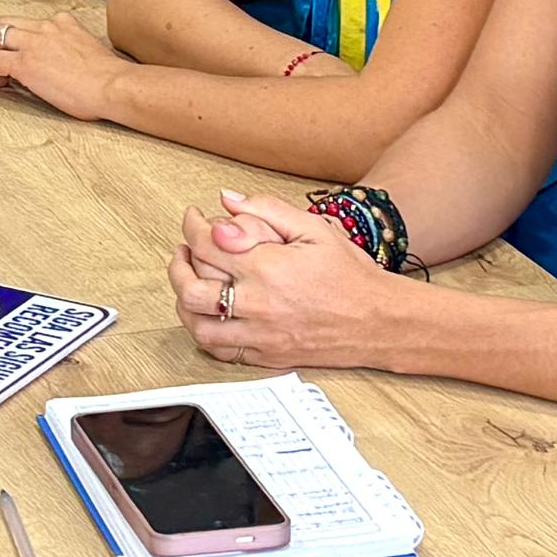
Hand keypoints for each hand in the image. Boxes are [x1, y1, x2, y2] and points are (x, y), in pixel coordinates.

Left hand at [0, 11, 128, 117]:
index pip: (29, 22)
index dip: (19, 40)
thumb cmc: (108, 77)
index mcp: (62, 23)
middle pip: (4, 22)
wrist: (112, 85)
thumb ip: (71, 46)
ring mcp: (33, 43)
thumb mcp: (88, 48)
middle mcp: (45, 27)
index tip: (21, 56)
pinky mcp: (24, 63)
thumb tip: (64, 63)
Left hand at [170, 188, 400, 369]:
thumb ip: (267, 210)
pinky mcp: (266, 357)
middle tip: (183, 251)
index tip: (194, 218)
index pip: (207, 244)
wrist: (378, 320)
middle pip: (191, 288)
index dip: (192, 226)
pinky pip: (220, 351)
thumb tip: (228, 200)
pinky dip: (205, 332)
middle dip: (178, 265)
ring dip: (184, 302)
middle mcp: (258, 304)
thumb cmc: (351, 276)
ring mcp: (260, 335)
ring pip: (198, 325)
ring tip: (190, 283)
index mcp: (267, 268)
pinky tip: (209, 315)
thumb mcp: (314, 228)